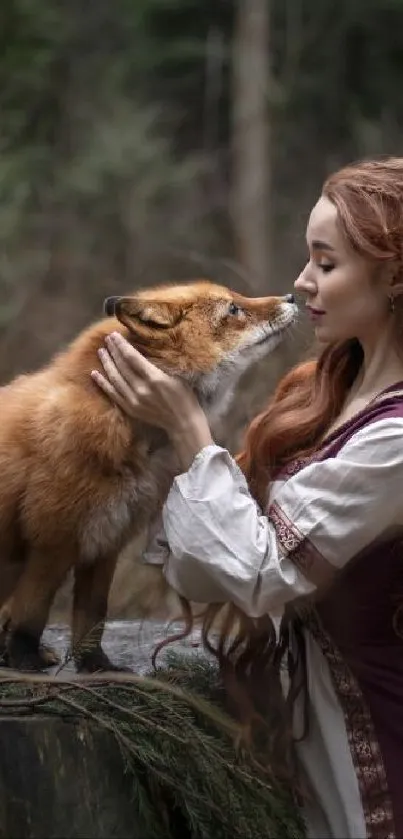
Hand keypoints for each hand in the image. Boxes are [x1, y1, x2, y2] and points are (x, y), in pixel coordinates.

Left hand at [91, 332, 213, 468]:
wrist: (182, 422)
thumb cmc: (184, 395)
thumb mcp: (176, 375)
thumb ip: (159, 364)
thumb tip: (143, 349)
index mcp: (154, 378)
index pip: (132, 357)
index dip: (121, 345)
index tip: (114, 334)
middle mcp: (141, 389)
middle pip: (122, 366)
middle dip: (113, 351)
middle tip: (106, 338)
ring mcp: (133, 400)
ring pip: (115, 378)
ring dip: (106, 363)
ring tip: (101, 351)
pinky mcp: (130, 408)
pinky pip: (112, 393)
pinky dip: (102, 383)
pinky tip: (95, 373)